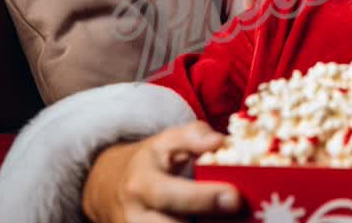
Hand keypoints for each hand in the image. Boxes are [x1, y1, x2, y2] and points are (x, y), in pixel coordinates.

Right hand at [82, 121, 241, 222]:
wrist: (111, 186)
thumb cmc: (152, 161)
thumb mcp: (168, 140)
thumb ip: (194, 136)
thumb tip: (219, 142)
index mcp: (141, 184)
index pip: (169, 196)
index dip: (203, 199)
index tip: (234, 197)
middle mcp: (135, 216)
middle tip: (240, 215)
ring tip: (233, 221)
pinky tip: (214, 222)